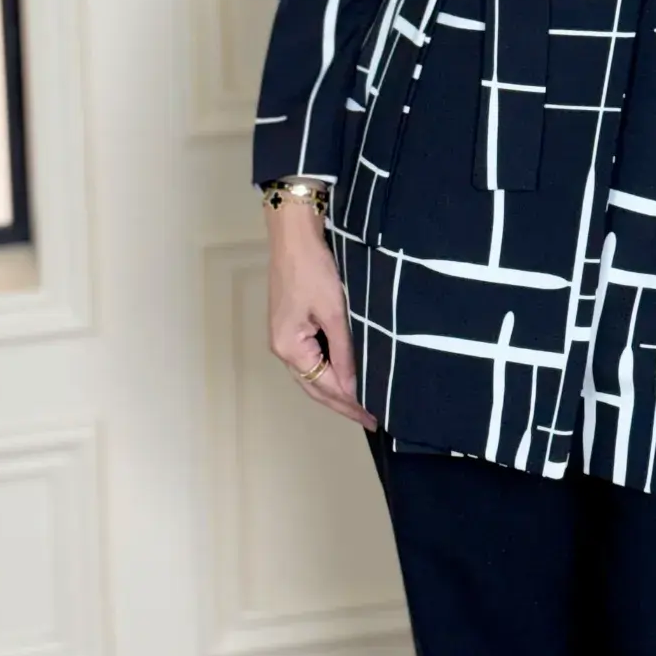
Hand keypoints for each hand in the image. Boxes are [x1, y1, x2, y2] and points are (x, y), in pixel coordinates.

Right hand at [266, 199, 375, 427]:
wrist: (294, 236)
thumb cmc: (312, 269)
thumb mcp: (334, 311)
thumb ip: (345, 350)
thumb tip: (354, 385)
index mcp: (289, 348)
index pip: (324, 386)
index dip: (349, 402)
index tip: (373, 416)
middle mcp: (283, 348)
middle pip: (315, 386)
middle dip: (343, 403)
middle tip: (370, 419)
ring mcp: (285, 337)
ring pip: (312, 374)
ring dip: (335, 389)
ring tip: (362, 403)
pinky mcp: (291, 326)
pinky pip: (312, 358)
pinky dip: (329, 370)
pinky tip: (347, 374)